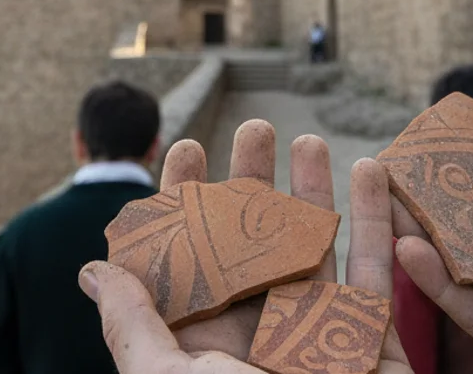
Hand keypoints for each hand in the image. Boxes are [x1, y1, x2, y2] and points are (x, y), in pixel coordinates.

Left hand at [79, 120, 411, 372]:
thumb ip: (132, 328)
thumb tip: (95, 271)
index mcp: (204, 345)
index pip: (191, 258)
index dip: (186, 201)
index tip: (185, 148)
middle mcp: (259, 332)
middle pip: (254, 241)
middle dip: (252, 182)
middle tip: (253, 128)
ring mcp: (317, 332)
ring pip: (315, 247)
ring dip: (313, 191)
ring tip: (307, 137)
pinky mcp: (370, 337)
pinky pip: (376, 269)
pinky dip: (377, 219)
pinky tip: (370, 172)